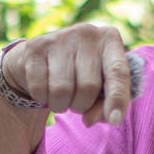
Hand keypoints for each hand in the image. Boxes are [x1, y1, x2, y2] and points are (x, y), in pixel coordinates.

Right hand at [0, 24, 136, 124]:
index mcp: (110, 40)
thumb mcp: (100, 88)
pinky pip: (40, 89)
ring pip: (62, 90)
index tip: (115, 120)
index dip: (118, 99)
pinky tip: (45, 88)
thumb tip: (90, 120)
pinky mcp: (35, 48)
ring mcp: (59, 38)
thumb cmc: (80, 75)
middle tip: (76, 101)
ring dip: (61, 105)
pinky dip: (42, 98)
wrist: (42, 58)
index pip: (118, 72)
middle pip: (88, 86)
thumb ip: (104, 107)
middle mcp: (86, 33)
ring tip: (61, 96)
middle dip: (82, 105)